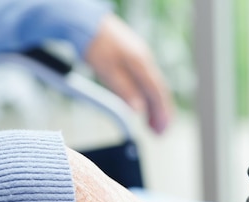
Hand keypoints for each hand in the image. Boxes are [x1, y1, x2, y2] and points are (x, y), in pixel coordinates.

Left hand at [85, 14, 172, 133]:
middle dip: (161, 113)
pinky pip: (146, 80)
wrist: (86, 22)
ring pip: (153, 86)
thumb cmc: (95, 44)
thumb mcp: (108, 72)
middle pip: (159, 91)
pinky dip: (147, 96)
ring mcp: (140, 58)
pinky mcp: (133, 57)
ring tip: (152, 124)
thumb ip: (125, 91)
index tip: (161, 131)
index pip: (158, 94)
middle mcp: (145, 61)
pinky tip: (143, 104)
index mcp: (141, 64)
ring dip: (154, 107)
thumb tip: (138, 111)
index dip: (162, 114)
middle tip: (159, 132)